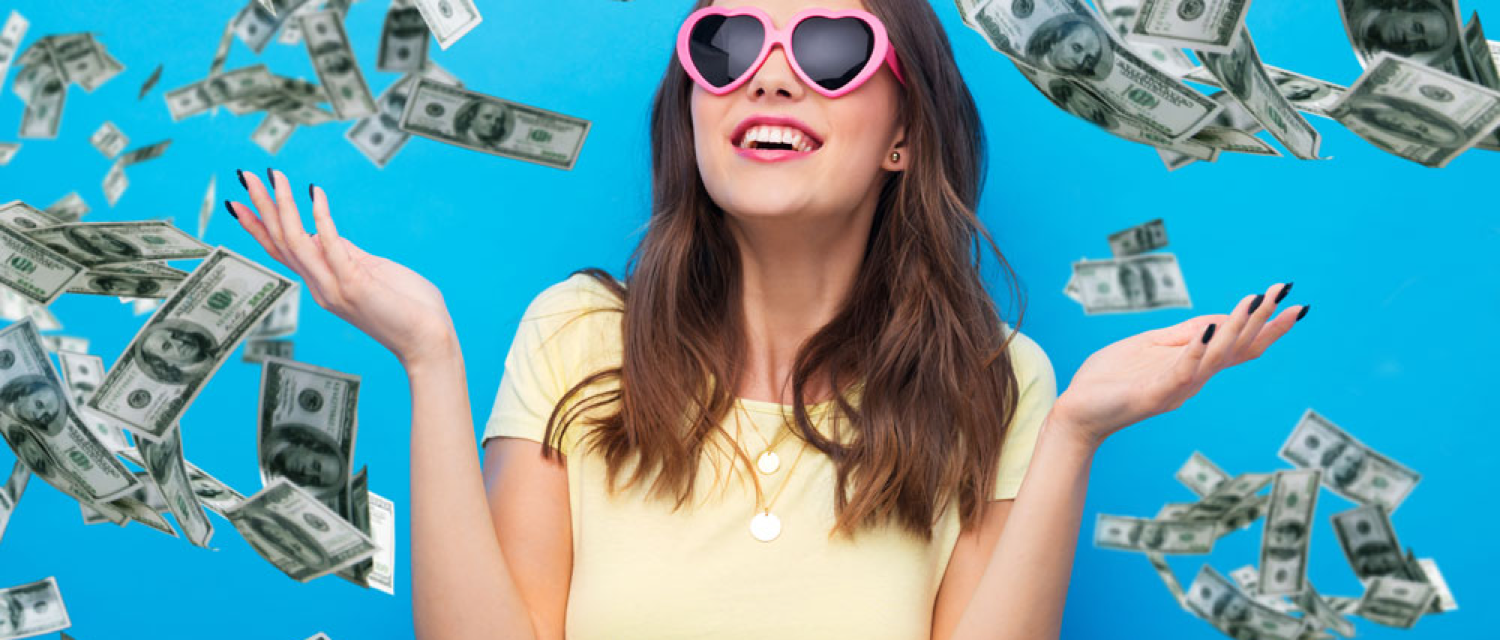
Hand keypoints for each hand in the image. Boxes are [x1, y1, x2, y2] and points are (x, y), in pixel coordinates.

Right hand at [226, 168, 455, 367]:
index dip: (258, 227)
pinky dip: (321, 218)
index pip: (282, 252)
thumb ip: (347, 255)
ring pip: (295, 242)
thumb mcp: (370, 272)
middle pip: (281, 243)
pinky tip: (315, 193)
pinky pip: (331, 246)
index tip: (237, 202)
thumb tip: (324, 233)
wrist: (428, 341)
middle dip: (262, 207)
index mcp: (323, 285)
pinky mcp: (354, 285)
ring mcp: (334, 288)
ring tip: (273, 177)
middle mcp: (321, 288)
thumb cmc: (408, 307)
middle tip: (245, 174)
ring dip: (282, 207)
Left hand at [1050, 282, 1305, 448]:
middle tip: (1289, 295)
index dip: (1267, 326)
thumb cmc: (1111, 379)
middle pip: (1238, 350)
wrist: (1077, 412)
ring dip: (1237, 328)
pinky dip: (1196, 349)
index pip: (1239, 345)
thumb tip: (1218, 318)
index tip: (1295, 303)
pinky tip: (1209, 329)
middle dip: (1264, 322)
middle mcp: (1194, 378)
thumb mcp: (1150, 347)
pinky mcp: (1154, 393)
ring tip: (1256, 302)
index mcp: (1193, 366)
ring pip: (1216, 356)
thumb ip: (1182, 335)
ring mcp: (1176, 388)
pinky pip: (1181, 370)